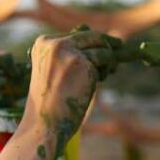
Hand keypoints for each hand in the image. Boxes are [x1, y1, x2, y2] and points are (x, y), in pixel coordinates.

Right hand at [20, 28, 114, 154]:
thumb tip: (100, 36)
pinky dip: (107, 70)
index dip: (93, 44)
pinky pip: (105, 58)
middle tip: (116, 58)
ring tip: (101, 77)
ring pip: (101, 47)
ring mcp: (67, 50)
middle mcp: (53, 42)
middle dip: (106, 48)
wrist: (44, 123)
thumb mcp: (57, 71)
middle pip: (91, 36)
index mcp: (43, 42)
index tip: (108, 49)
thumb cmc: (52, 102)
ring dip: (107, 62)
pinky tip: (97, 82)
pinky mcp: (82, 61)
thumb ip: (74, 53)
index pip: (77, 35)